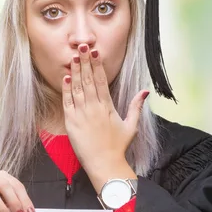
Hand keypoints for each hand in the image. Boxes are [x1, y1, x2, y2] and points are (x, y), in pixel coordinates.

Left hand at [62, 44, 148, 177]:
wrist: (105, 164)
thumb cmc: (118, 147)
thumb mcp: (131, 125)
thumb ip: (136, 106)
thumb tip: (145, 91)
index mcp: (108, 107)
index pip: (102, 81)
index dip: (98, 65)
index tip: (95, 53)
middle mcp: (94, 108)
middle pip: (89, 80)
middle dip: (86, 62)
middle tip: (83, 47)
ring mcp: (82, 114)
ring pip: (78, 88)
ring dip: (76, 72)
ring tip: (74, 57)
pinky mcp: (71, 122)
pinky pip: (68, 102)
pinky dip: (67, 89)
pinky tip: (66, 77)